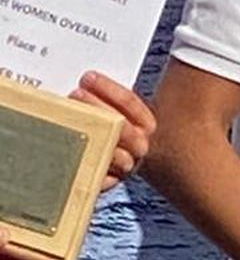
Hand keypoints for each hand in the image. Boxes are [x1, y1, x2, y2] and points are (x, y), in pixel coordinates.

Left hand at [70, 71, 154, 190]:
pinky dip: (90, 168)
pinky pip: (102, 178)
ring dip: (95, 138)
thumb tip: (86, 81)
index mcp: (146, 124)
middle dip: (98, 109)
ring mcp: (126, 165)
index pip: (131, 103)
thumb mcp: (117, 109)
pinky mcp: (110, 182)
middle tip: (77, 94)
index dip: (108, 89)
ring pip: (117, 155)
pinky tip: (77, 155)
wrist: (122, 158)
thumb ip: (107, 96)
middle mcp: (140, 146)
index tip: (88, 77)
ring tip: (73, 123)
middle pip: (124, 128)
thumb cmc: (114, 127)